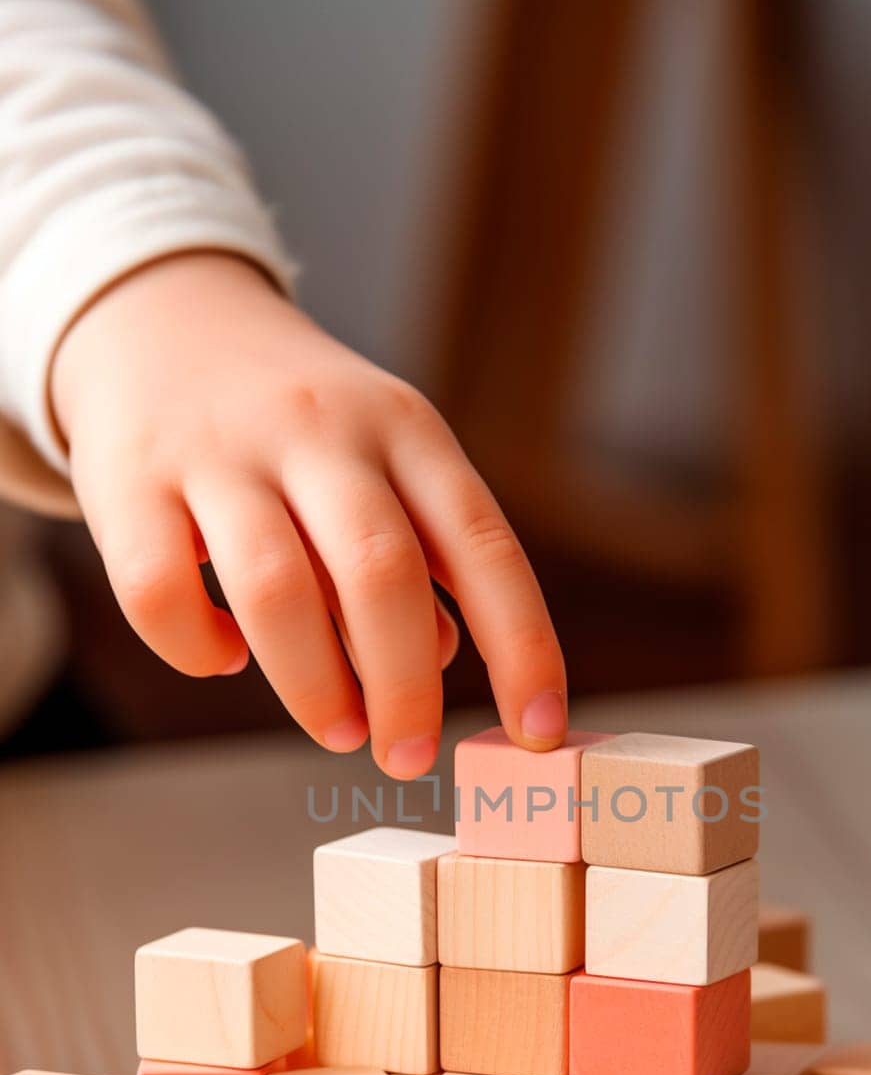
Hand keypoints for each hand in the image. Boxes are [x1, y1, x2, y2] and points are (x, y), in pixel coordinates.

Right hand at [51, 251, 566, 775]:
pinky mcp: (127, 479)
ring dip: (313, 687)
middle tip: (408, 757)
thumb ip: (423, 556)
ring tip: (336, 729)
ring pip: (274, 590)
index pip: (483, 545)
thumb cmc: (299, 427)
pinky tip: (224, 655)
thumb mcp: (384, 461)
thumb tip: (441, 657)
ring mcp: (219, 450)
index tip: (539, 731)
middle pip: (380, 573)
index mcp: (406, 429)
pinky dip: (197, 650)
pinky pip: (160, 592)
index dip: (522, 645)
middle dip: (405, 688)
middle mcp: (321, 430)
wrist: (160, 317)